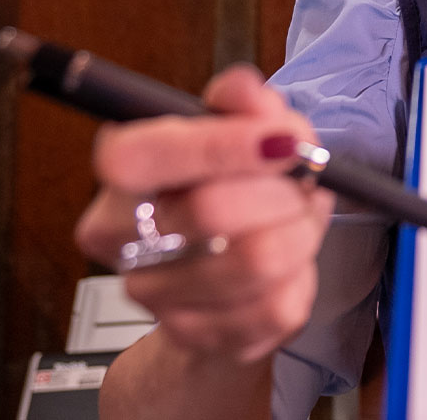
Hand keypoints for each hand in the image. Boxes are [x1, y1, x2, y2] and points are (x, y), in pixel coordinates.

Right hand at [75, 65, 333, 363]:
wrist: (217, 283)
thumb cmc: (224, 190)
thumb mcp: (237, 131)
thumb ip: (243, 104)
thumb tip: (243, 89)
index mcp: (122, 180)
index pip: (139, 157)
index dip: (216, 145)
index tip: (282, 138)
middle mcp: (125, 242)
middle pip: (210, 211)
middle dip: (280, 188)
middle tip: (304, 175)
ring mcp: (158, 297)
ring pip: (256, 260)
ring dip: (300, 229)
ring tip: (301, 212)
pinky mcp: (203, 336)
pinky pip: (278, 303)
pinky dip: (304, 271)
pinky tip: (293, 254)